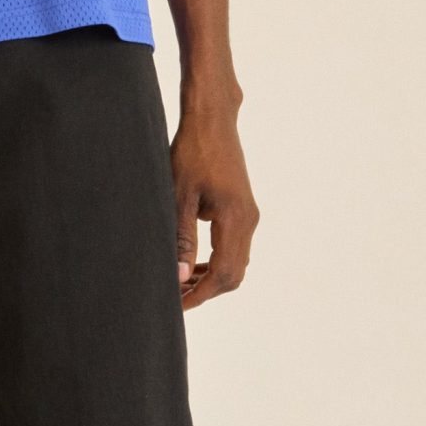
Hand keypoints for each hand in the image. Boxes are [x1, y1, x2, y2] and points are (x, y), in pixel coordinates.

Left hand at [172, 108, 258, 310]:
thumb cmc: (192, 152)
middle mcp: (249, 220)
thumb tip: (180, 277)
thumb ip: (182, 239)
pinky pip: (235, 247)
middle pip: (234, 275)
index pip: (223, 274)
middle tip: (175, 297)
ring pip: (236, 263)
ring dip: (211, 278)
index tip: (176, 304)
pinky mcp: (244, 209)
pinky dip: (217, 262)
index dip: (199, 294)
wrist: (213, 120)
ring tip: (181, 283)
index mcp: (235, 219)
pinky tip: (194, 263)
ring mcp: (249, 215)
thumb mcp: (179, 196)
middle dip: (206, 291)